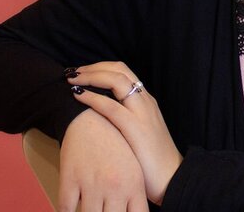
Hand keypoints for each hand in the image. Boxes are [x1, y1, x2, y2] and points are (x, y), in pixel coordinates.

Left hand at [69, 61, 182, 205]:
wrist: (171, 178)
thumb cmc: (151, 159)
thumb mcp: (140, 131)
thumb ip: (126, 119)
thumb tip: (100, 114)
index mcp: (145, 100)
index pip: (123, 71)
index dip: (100, 66)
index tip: (82, 72)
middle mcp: (145, 100)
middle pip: (119, 69)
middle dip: (93, 67)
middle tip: (73, 72)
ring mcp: (141, 112)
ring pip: (116, 80)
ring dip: (90, 76)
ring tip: (72, 79)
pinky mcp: (135, 127)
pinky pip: (110, 106)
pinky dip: (92, 97)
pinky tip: (78, 95)